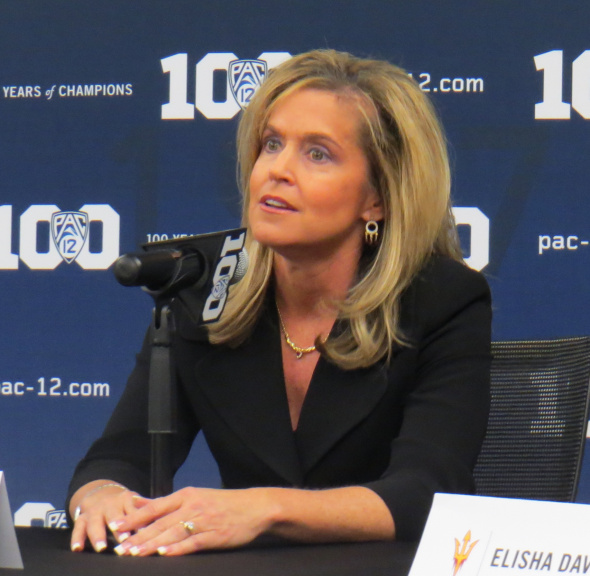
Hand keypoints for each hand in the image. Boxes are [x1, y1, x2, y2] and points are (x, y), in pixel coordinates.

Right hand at [70, 483, 145, 552]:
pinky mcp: (82, 518)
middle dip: (118, 527)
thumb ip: (146, 508)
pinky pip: (78, 528)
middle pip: (114, 515)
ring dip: (99, 535)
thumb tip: (164, 513)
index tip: (142, 531)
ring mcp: (95, 511)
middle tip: (123, 539)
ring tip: (102, 547)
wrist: (101, 495)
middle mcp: (109, 504)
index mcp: (126, 499)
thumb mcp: (135, 502)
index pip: (132, 508)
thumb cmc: (124, 505)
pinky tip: (78, 549)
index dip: (137, 519)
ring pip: (95, 522)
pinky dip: (77, 538)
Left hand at [109, 486, 278, 555]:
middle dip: (137, 536)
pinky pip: (192, 542)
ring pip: (172, 533)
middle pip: (160, 522)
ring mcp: (203, 521)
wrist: (254, 507)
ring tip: (134, 553)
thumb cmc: (222, 503)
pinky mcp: (214, 535)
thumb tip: (139, 503)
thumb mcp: (194, 496)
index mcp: (186, 495)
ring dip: (152, 544)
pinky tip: (165, 554)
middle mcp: (192, 506)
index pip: (155, 507)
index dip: (134, 517)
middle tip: (118, 548)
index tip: (115, 526)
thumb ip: (166, 503)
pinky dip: (177, 548)